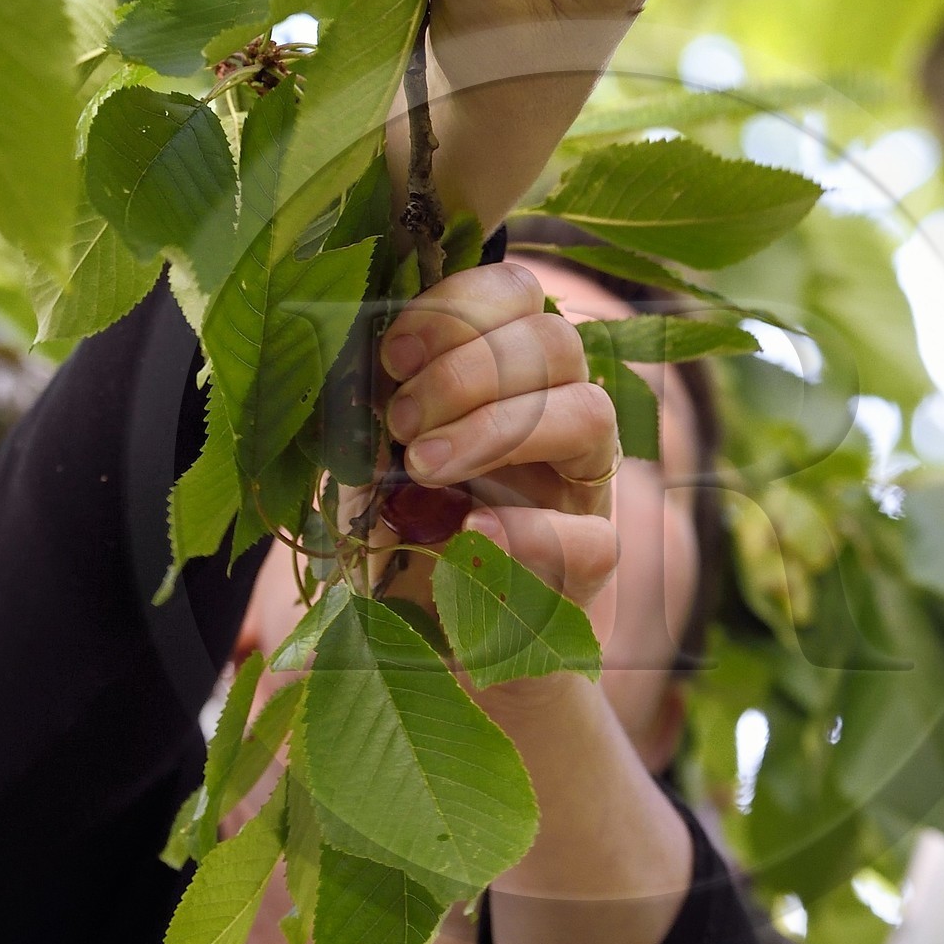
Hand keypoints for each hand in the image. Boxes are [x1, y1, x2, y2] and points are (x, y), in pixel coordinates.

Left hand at [378, 262, 619, 611]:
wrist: (425, 648)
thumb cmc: (396, 533)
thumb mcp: (371, 457)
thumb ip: (377, 405)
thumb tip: (352, 353)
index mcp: (506, 372)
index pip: (517, 295)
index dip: (460, 307)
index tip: (393, 354)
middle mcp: (558, 414)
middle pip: (556, 340)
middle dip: (467, 371)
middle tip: (400, 422)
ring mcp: (583, 488)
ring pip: (589, 413)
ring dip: (496, 430)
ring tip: (422, 468)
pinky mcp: (591, 567)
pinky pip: (589, 537)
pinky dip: (526, 532)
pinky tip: (466, 538)